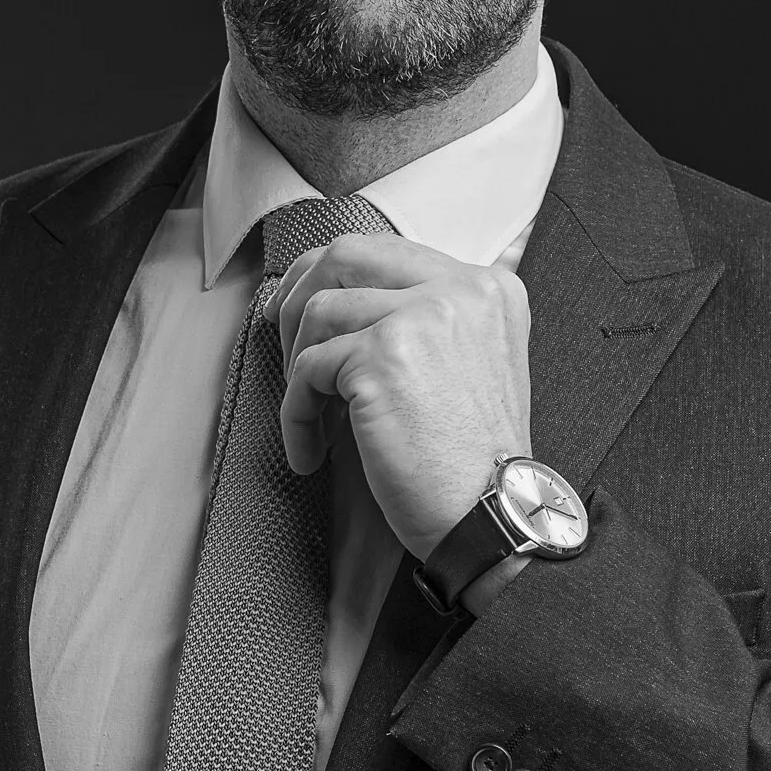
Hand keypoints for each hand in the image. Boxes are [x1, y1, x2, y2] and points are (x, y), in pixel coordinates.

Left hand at [273, 237, 531, 559]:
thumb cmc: (475, 462)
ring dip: (296, 366)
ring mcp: (420, 317)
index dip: (334, 276)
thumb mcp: (474, 367)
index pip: (390, 252)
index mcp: (488, 288)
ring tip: (310, 415)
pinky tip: (312, 452)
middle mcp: (460, 289)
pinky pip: (307, 369)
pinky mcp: (381, 357)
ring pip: (319, 311)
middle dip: (299, 291)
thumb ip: (430, 325)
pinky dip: (297, 414)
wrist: (493, 518)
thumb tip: (343, 303)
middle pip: (347, 253)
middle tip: (278, 335)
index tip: (303, 308)